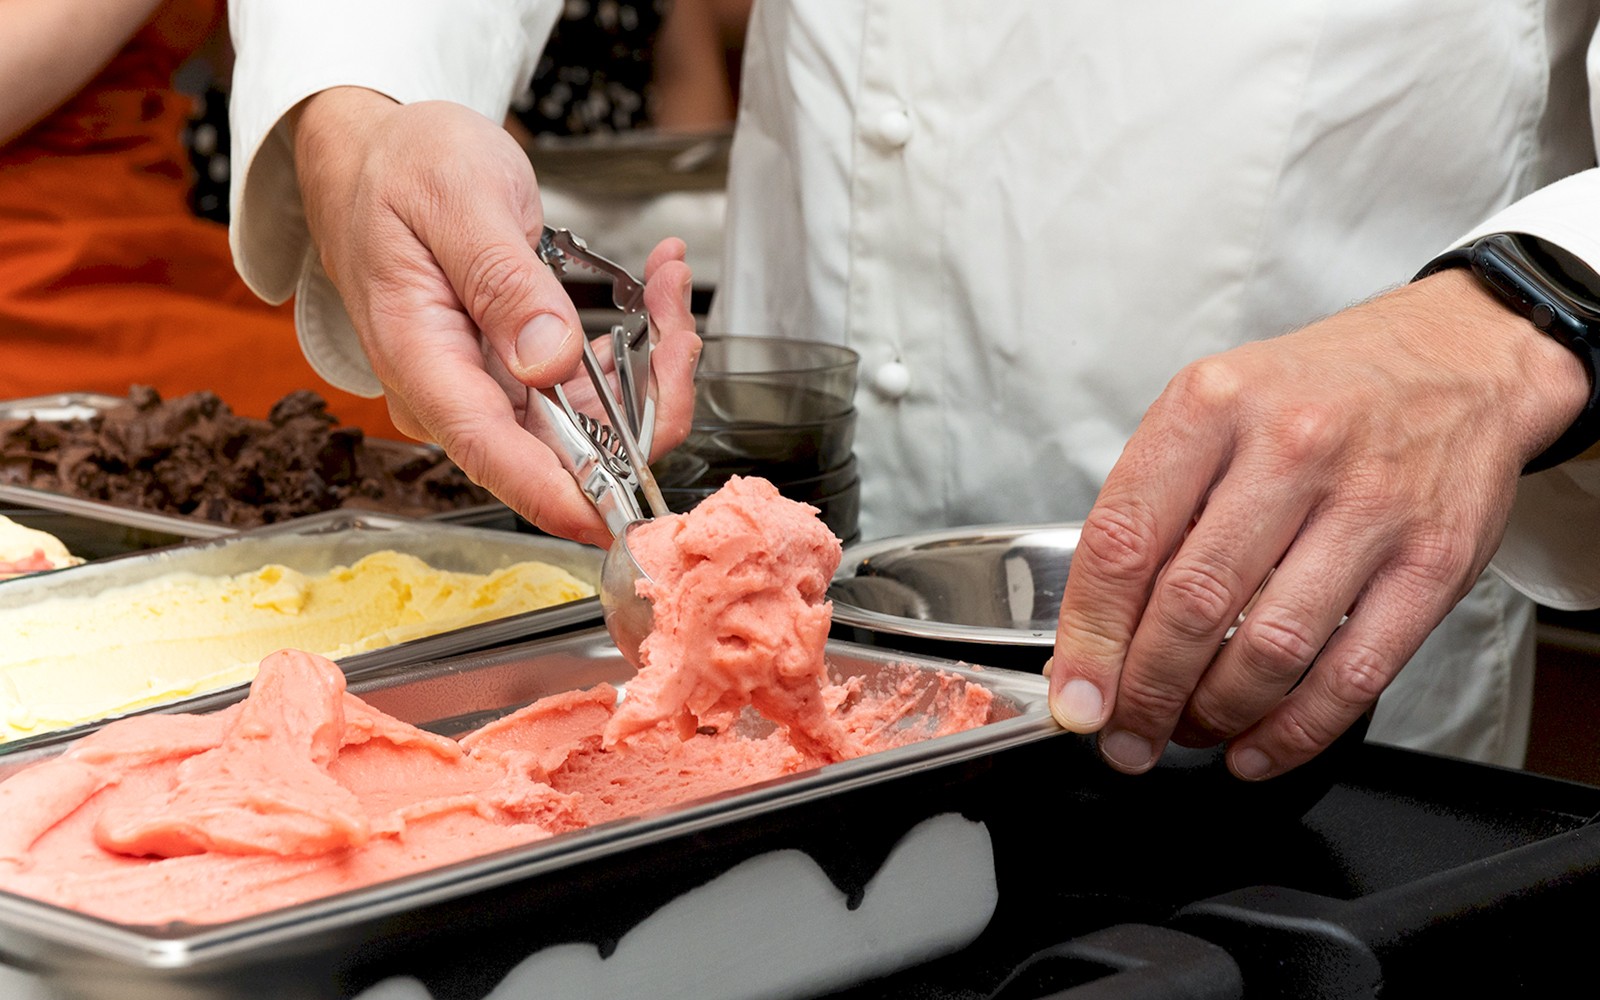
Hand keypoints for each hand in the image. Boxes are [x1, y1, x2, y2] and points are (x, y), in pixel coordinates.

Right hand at [292, 89, 700, 546]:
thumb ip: (503, 281)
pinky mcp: (518, 374)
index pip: (491, 454)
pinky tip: (654, 290)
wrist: (380, 148)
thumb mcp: (458, 200)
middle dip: (646, 399)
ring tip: (668, 281)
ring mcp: (489, 388)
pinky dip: (636, 347)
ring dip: (651, 365)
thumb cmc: (401, 166)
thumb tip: (549, 360)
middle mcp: (455, 391)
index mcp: (421, 359)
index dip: (561, 495)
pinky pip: (591, 388)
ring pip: (593, 422)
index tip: (619, 515)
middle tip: (678, 320)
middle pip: (563, 448)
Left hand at [1046, 269, 1587, 778]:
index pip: (1124, 540)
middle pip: (1193, 605)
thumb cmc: (1315, 392)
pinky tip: (1258, 746)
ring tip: (1187, 731)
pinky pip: (1354, 673)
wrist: (1457, 357)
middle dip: (1145, 693)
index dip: (1089, 636)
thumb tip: (1094, 634)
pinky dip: (1295, 731)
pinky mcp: (1434, 561)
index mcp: (1212, 406)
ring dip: (1214, 714)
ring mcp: (1370, 505)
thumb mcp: (1212, 408)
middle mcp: (1292, 448)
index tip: (1075, 696)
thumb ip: (1151, 505)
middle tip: (1124, 734)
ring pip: (1270, 650)